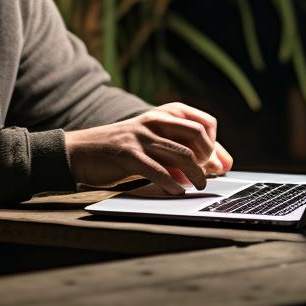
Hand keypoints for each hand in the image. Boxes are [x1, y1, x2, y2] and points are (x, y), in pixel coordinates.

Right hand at [64, 103, 228, 194]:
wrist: (81, 152)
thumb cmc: (123, 149)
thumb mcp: (156, 144)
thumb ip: (186, 151)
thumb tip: (224, 164)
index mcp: (164, 114)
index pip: (205, 123)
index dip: (214, 144)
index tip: (213, 162)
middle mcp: (154, 120)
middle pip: (197, 135)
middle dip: (208, 158)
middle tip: (208, 175)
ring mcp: (141, 136)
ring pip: (182, 154)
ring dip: (195, 174)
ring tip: (198, 186)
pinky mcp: (128, 154)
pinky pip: (158, 170)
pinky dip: (172, 184)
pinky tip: (177, 192)